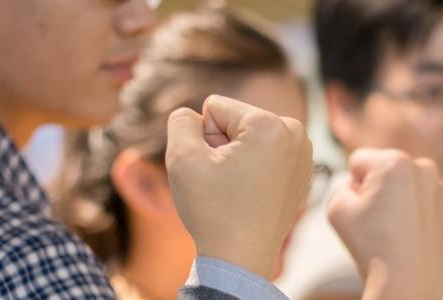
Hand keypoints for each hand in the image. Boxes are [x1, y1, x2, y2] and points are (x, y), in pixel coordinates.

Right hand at [166, 95, 312, 278]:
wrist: (241, 259)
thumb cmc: (213, 211)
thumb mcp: (182, 158)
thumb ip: (181, 121)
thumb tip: (191, 114)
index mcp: (270, 124)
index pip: (216, 107)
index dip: (204, 137)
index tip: (215, 168)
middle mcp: (295, 132)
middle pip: (236, 120)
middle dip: (222, 144)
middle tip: (225, 180)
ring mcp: (303, 153)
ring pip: (250, 136)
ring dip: (236, 155)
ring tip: (238, 186)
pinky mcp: (302, 170)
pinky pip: (265, 152)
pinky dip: (253, 166)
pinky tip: (251, 191)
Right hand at [328, 149, 442, 299]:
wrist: (408, 282)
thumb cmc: (372, 244)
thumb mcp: (335, 207)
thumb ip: (341, 185)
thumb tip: (358, 186)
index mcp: (393, 162)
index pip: (358, 160)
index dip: (352, 182)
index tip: (360, 206)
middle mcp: (422, 167)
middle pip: (382, 167)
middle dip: (375, 186)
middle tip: (375, 216)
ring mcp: (439, 186)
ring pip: (401, 181)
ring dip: (393, 196)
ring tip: (391, 225)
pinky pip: (418, 196)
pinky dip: (410, 208)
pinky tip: (406, 230)